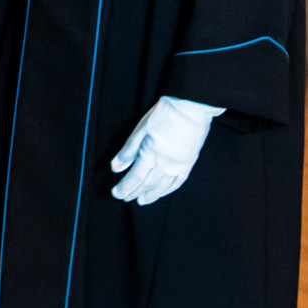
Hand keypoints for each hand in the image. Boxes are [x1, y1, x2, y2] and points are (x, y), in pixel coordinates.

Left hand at [109, 96, 224, 205]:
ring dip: (150, 195)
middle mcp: (164, 165)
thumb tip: (116, 167)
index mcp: (150, 156)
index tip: (116, 193)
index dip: (124, 188)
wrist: (191, 108)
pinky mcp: (188, 163)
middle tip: (125, 198)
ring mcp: (178, 166)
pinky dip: (167, 190)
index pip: (134, 178)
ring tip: (142, 200)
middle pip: (146, 184)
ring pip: (161, 187)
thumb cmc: (164, 115)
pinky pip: (176, 183)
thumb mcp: (141, 130)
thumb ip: (128, 151)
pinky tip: (161, 192)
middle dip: (134, 192)